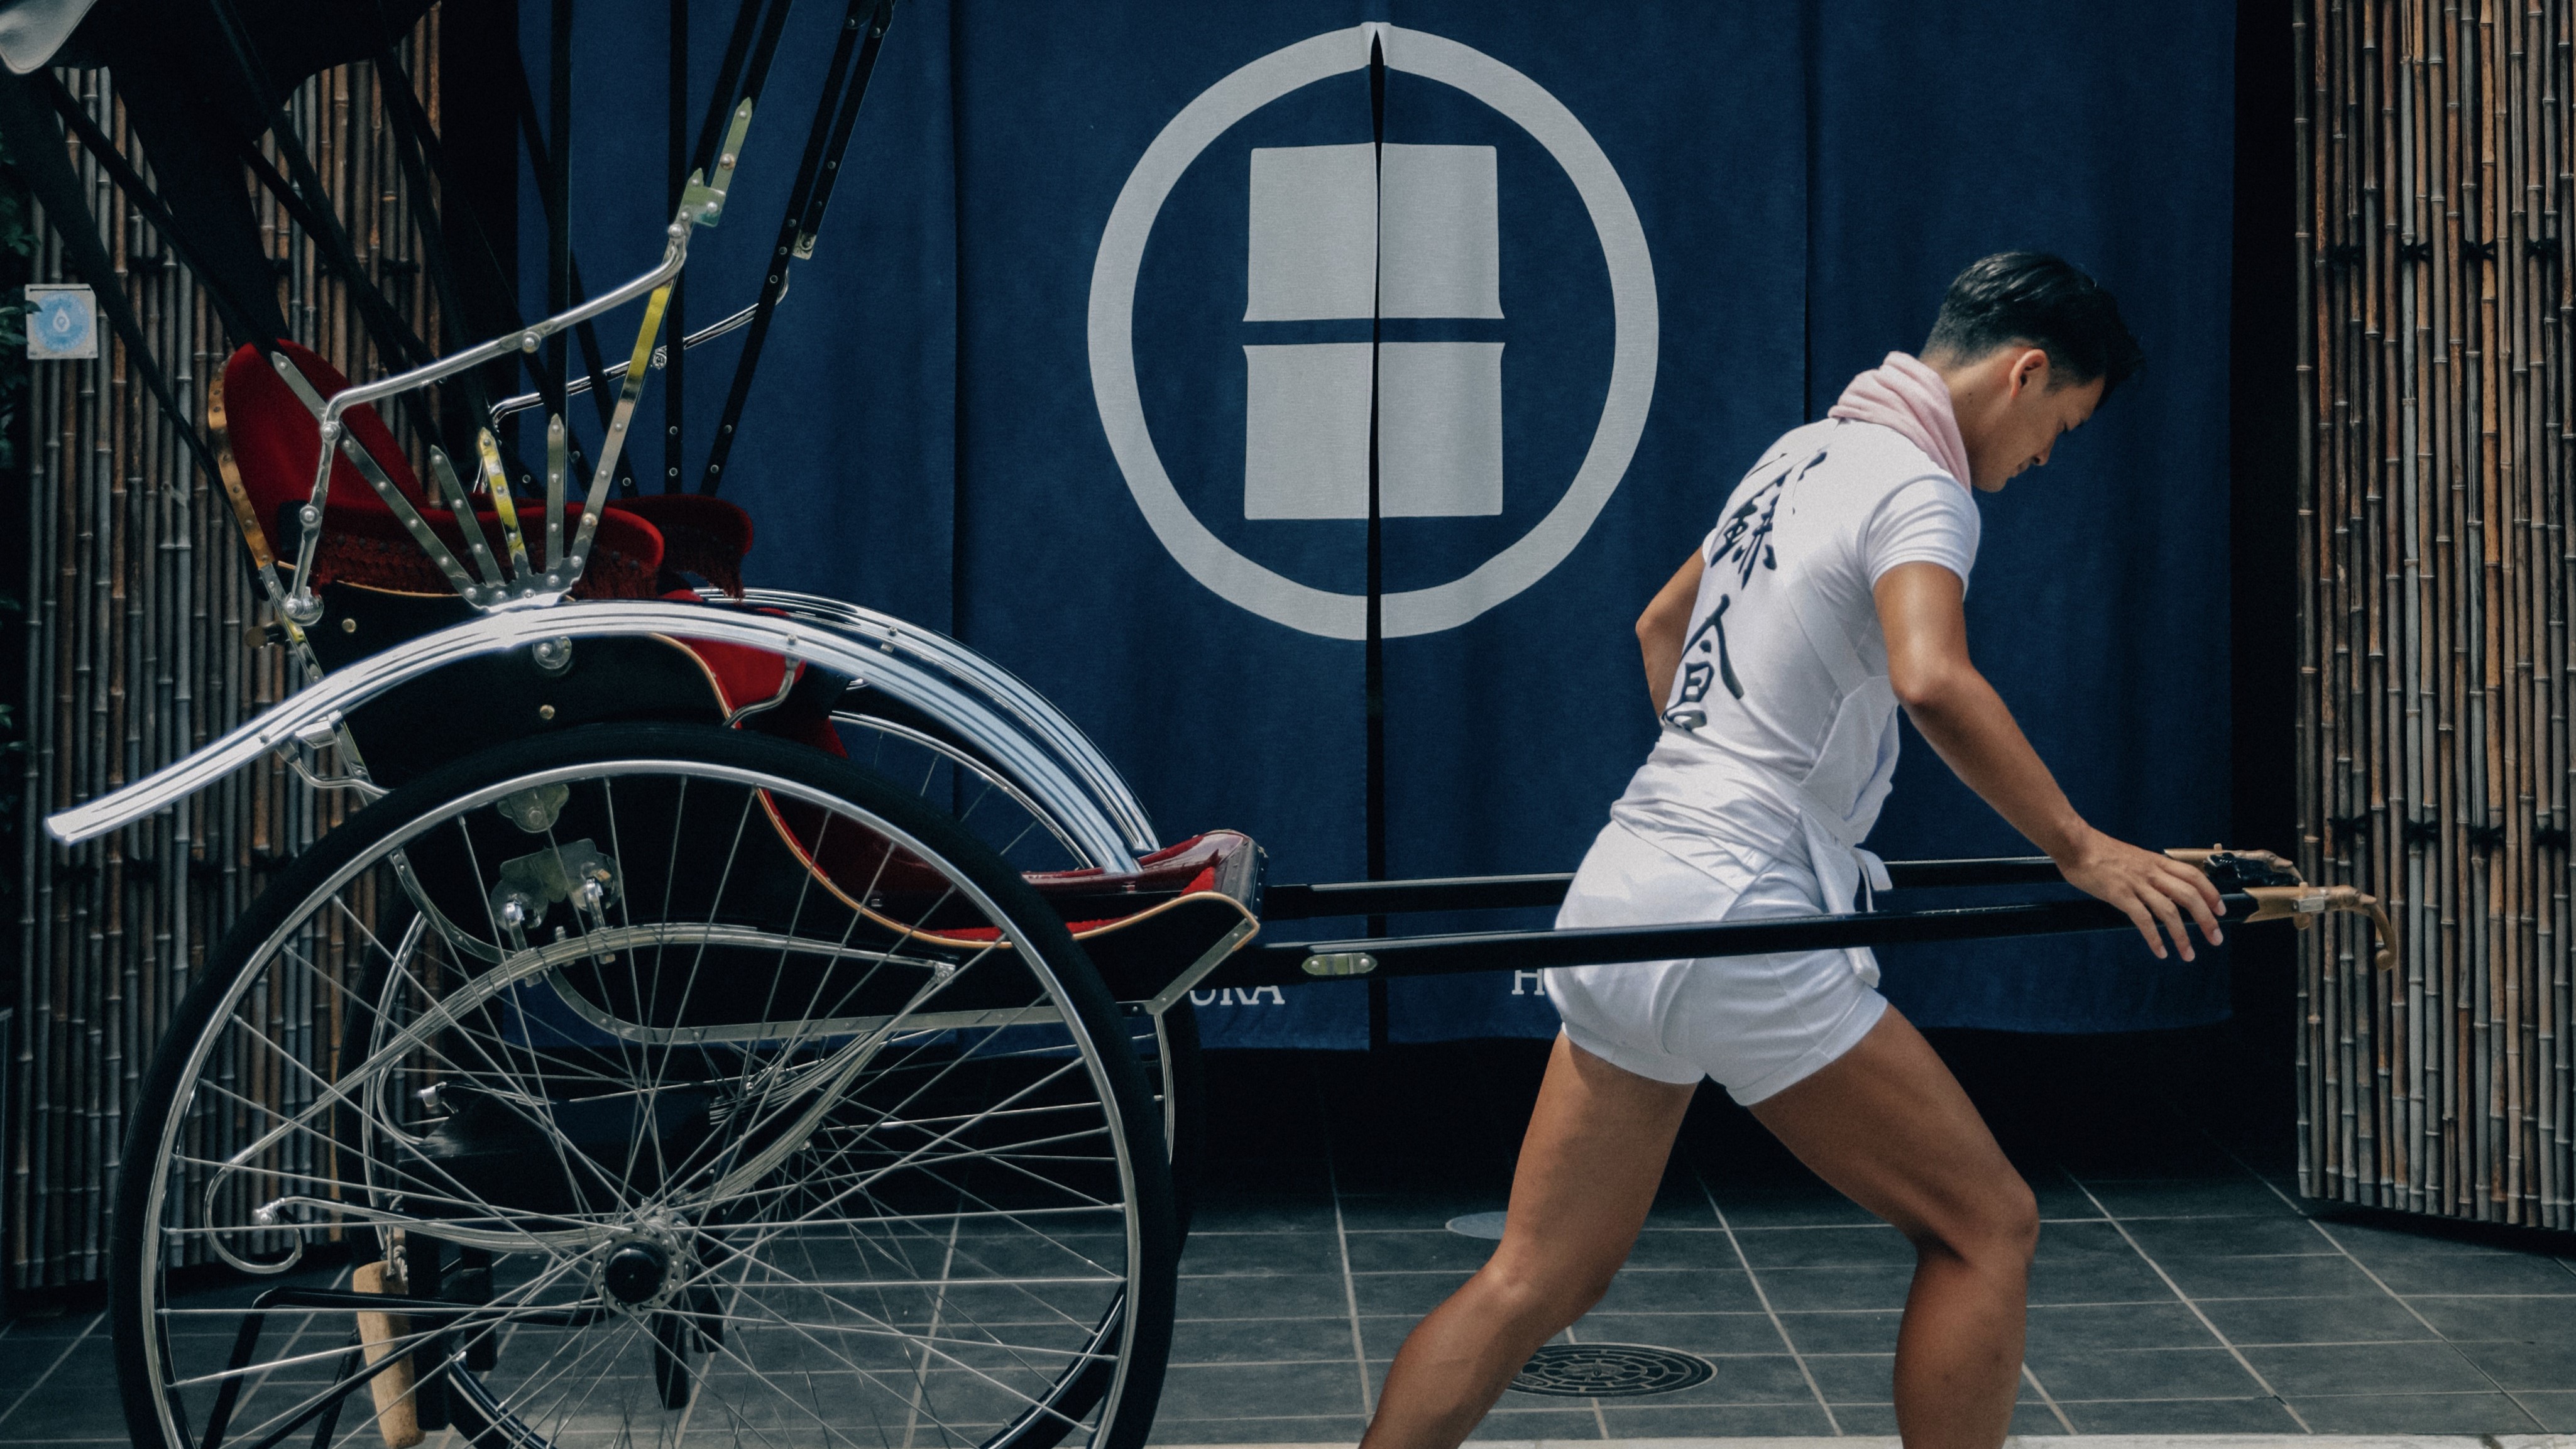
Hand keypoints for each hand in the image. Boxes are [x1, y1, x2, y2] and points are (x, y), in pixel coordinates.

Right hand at [2056, 828, 2225, 961]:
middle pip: (2189, 896)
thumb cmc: (2098, 850)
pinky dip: (2154, 938)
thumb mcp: (2132, 857)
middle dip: (2207, 920)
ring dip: (2182, 936)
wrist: (2075, 843)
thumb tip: (2158, 886)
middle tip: (2215, 938)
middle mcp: (2151, 872)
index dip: (2212, 894)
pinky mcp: (2119, 894)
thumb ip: (2147, 871)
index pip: (2194, 876)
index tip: (2220, 910)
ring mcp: (2136, 883)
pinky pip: (2143, 919)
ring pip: (2169, 911)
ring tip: (2189, 954)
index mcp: (2156, 862)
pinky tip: (2160, 951)